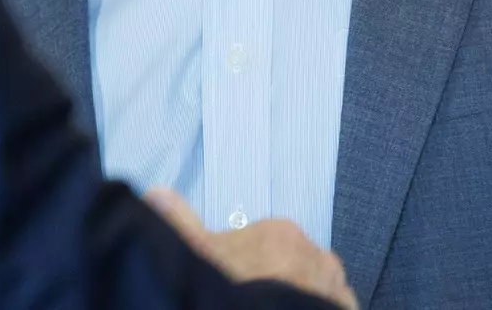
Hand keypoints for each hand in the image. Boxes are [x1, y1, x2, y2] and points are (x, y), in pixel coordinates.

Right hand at [144, 189, 357, 309]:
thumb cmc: (234, 293)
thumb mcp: (197, 255)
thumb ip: (180, 222)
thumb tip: (156, 192)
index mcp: (280, 233)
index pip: (263, 243)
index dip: (244, 265)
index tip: (234, 281)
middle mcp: (316, 255)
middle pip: (290, 265)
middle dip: (275, 280)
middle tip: (251, 300)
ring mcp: (335, 288)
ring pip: (313, 289)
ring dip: (300, 298)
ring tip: (270, 308)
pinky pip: (333, 307)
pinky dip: (317, 309)